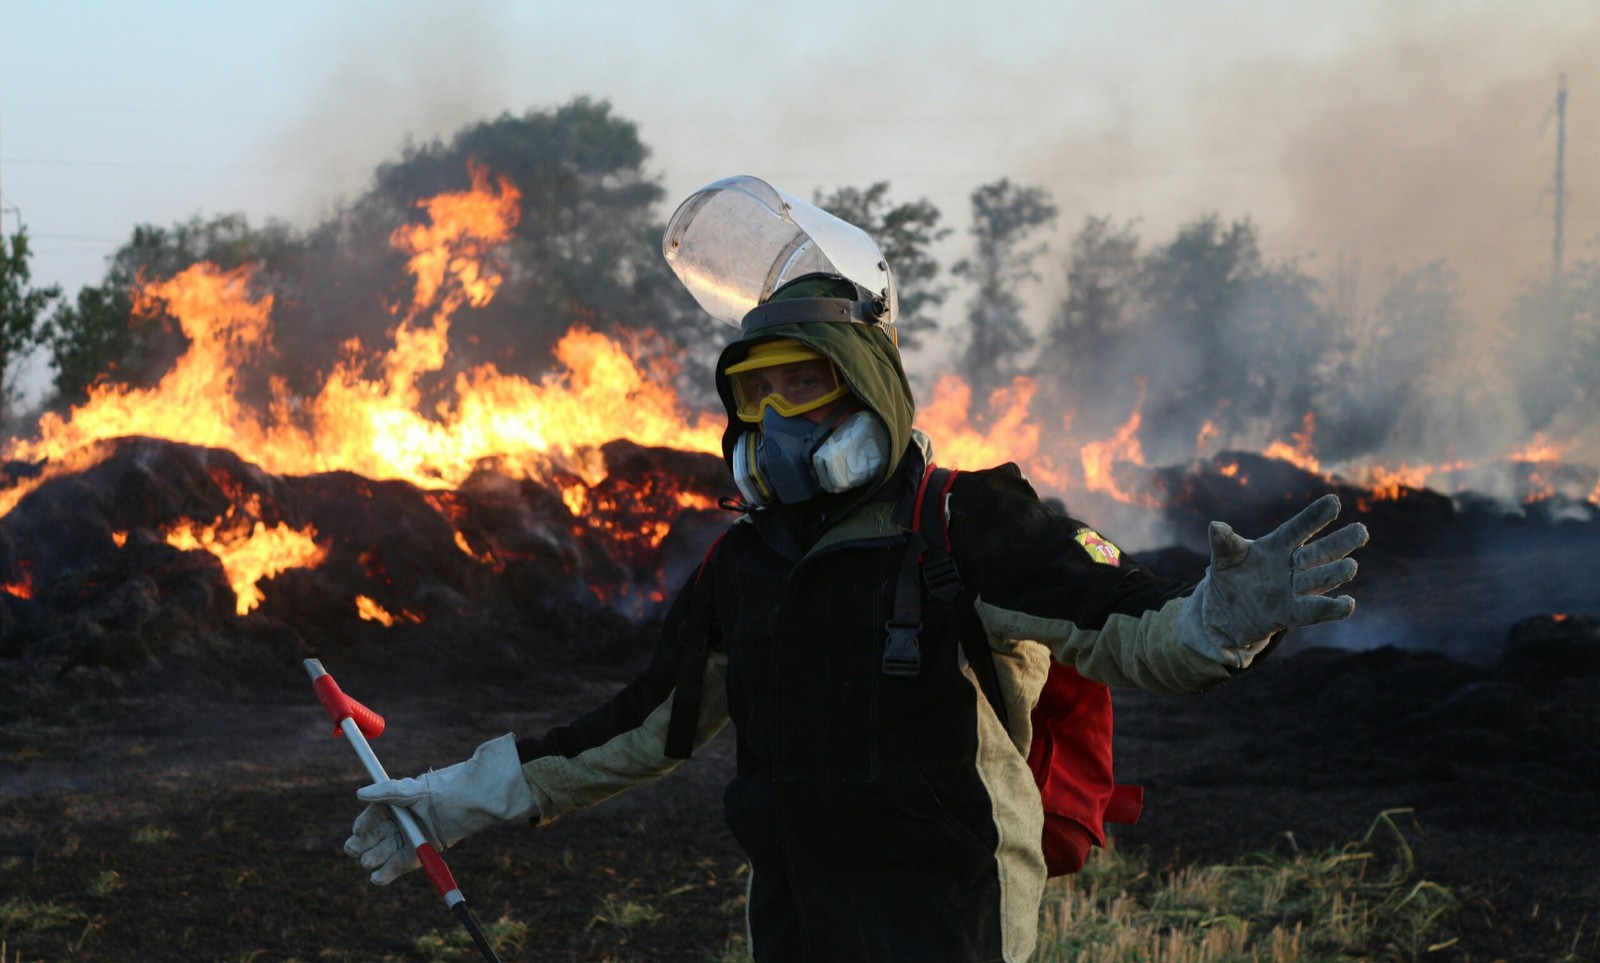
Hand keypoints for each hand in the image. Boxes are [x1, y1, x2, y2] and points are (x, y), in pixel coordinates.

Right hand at [344, 732, 534, 884]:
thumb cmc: (444, 789)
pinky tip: (377, 877)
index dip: (363, 826)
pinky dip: (389, 872)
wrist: (475, 800)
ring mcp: (411, 837)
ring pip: (385, 852)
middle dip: (364, 846)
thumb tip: (360, 794)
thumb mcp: (413, 790)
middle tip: (359, 849)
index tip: (358, 831)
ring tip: (368, 862)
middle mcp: (401, 821)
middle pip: (375, 837)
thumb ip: (387, 792)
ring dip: (375, 859)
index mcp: (395, 803)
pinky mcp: (422, 850)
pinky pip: (401, 864)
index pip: (371, 817)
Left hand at [1179, 494, 1367, 668]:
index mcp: (1276, 546)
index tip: (1334, 501)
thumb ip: (1224, 544)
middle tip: (1361, 531)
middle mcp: (1291, 566)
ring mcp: (1292, 590)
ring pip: (1319, 579)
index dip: (1314, 517)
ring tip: (1351, 566)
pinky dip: (1329, 609)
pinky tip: (1348, 604)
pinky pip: (1312, 611)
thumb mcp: (1224, 558)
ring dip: (1334, 573)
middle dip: (1339, 542)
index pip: (1298, 529)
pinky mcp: (1289, 613)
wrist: (1223, 612)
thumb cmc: (1229, 577)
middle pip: (1319, 553)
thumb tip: (1215, 527)